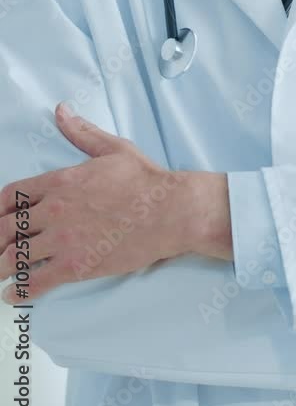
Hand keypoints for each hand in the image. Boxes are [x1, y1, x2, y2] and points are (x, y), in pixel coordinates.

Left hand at [0, 103, 199, 302]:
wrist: (168, 211)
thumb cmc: (144, 180)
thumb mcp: (112, 148)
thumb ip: (81, 132)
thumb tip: (61, 111)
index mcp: (61, 181)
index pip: (12, 196)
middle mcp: (55, 210)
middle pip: (6, 228)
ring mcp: (63, 239)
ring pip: (14, 256)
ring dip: (1, 266)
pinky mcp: (76, 266)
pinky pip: (35, 281)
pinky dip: (18, 291)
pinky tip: (11, 295)